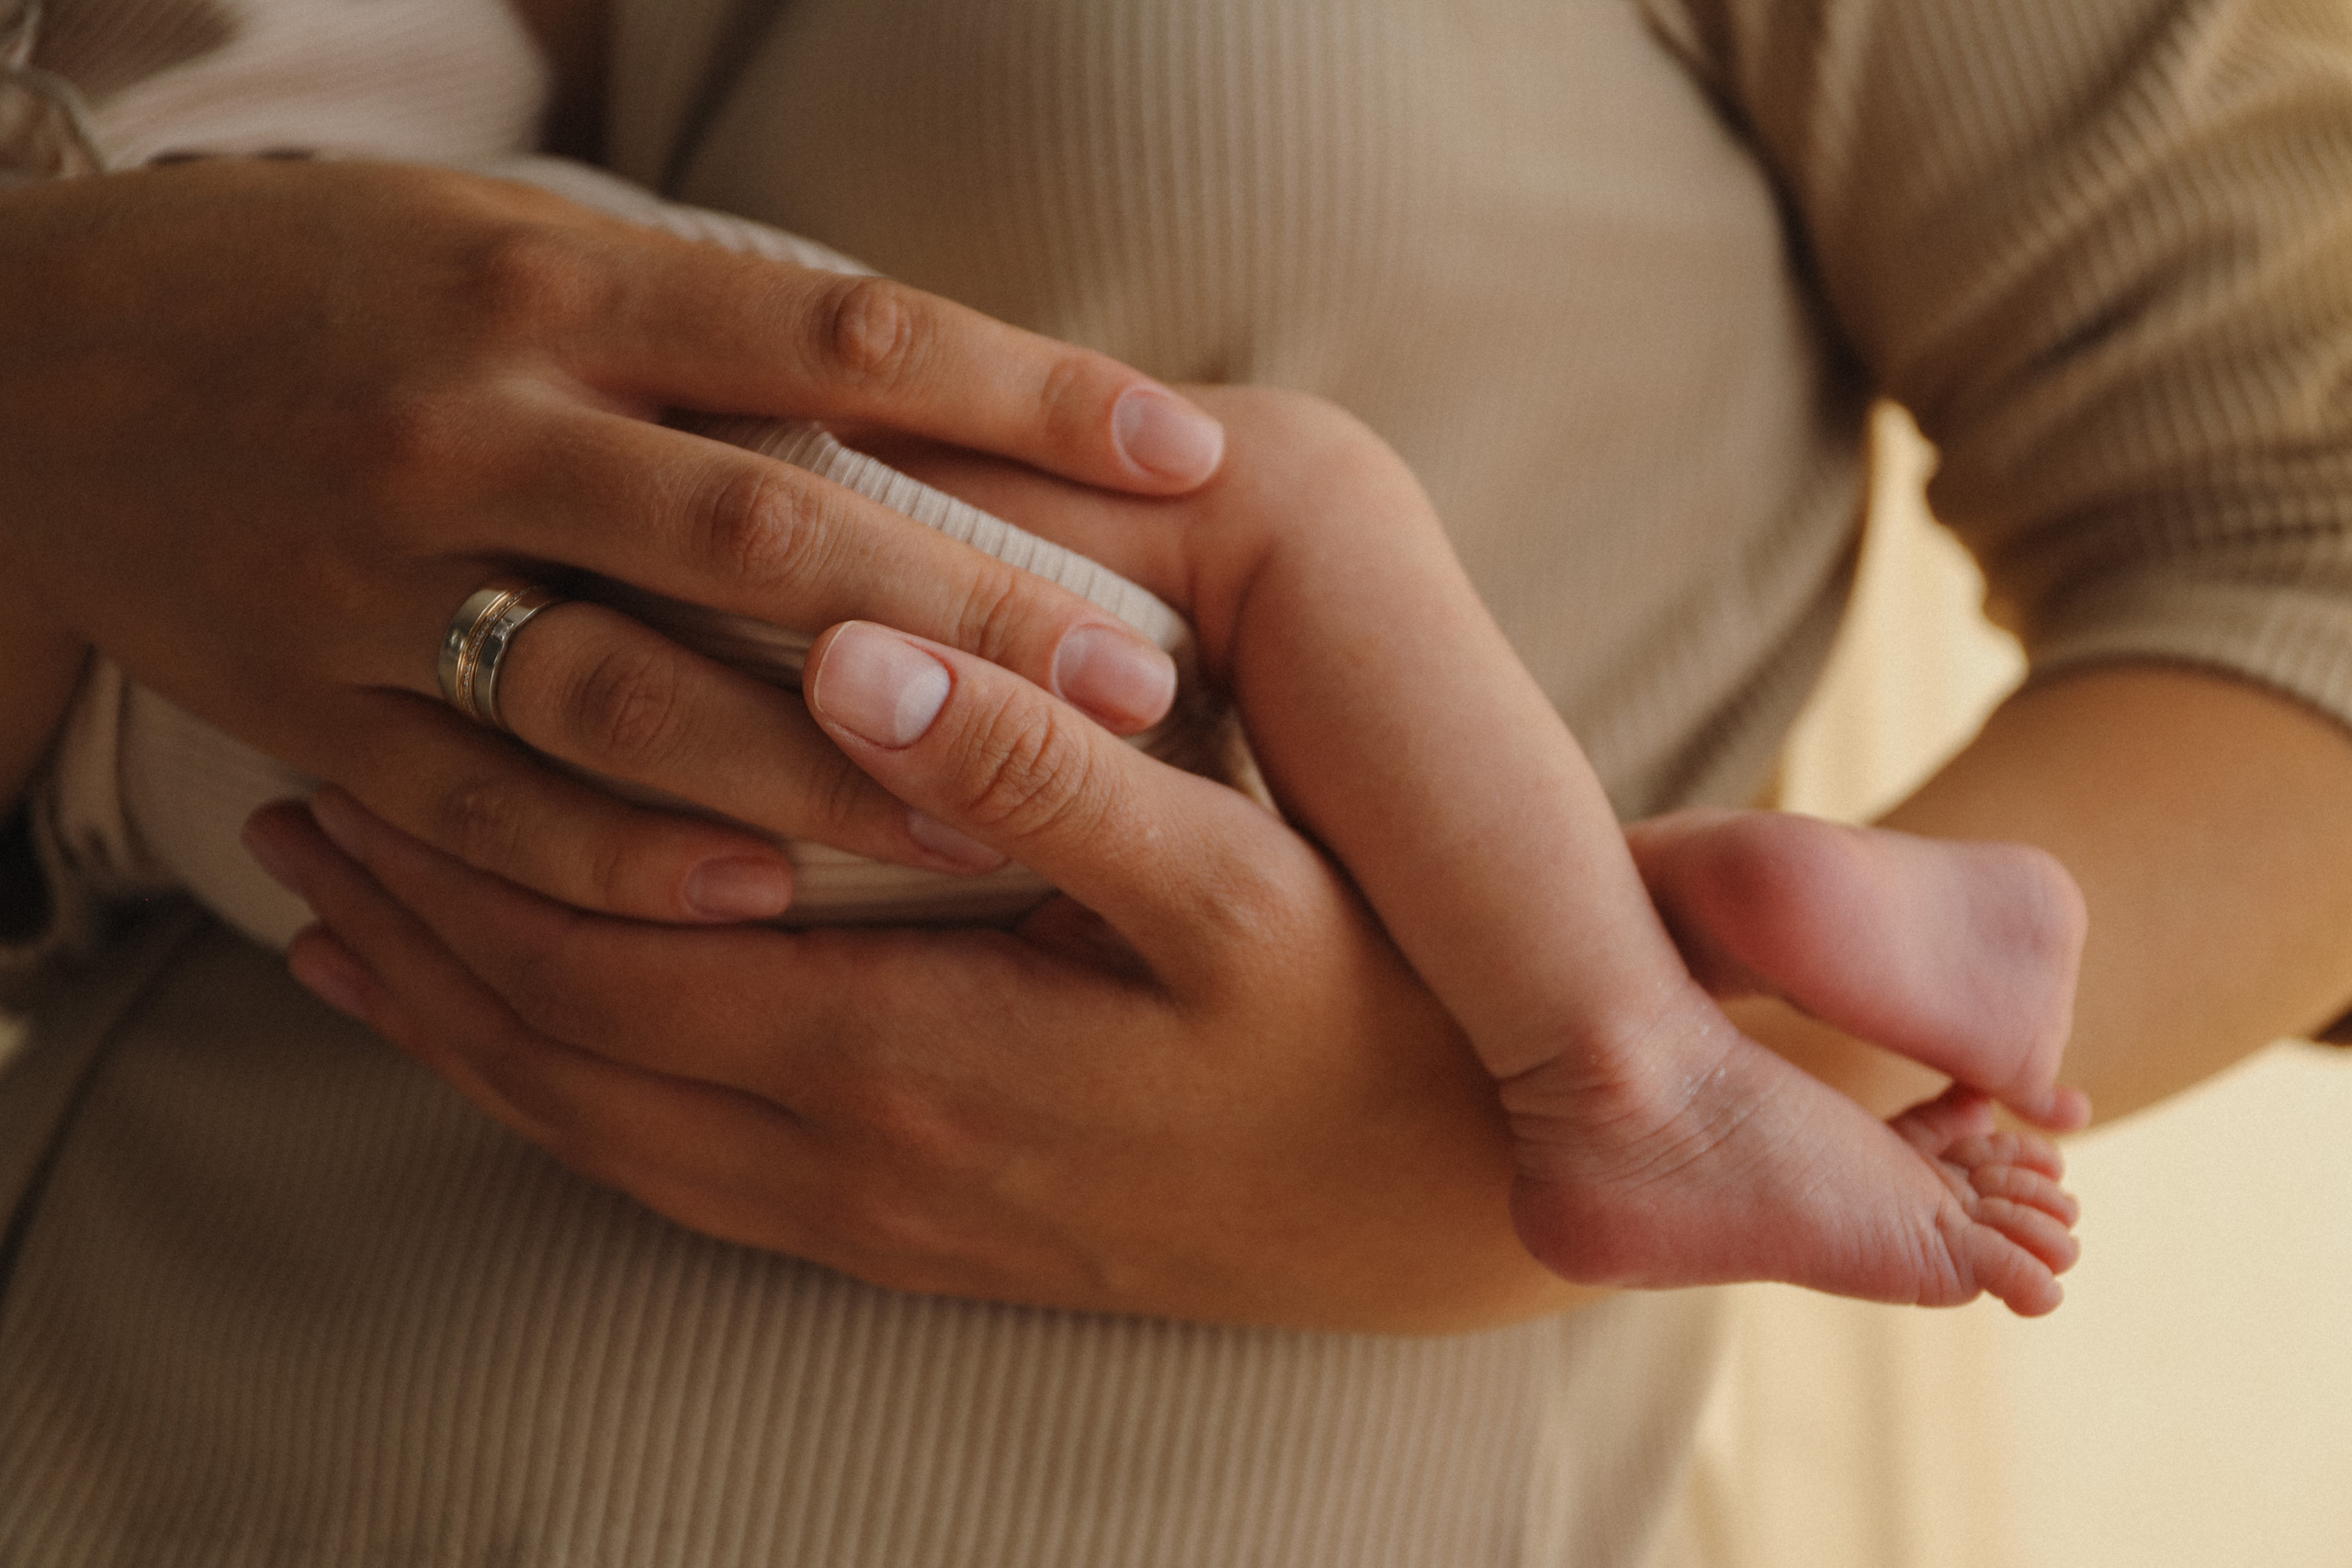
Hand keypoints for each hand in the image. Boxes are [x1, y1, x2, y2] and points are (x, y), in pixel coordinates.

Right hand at [0, 157, 1221, 920]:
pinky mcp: (308, 699)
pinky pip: (484, 805)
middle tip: (1143, 688)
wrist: (42, 353)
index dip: (1028, 394)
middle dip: (969, 615)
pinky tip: (761, 896)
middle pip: (762, 531)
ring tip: (985, 827)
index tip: (1185, 453)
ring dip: (820, 767)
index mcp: (552, 281)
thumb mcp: (521, 240)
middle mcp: (474, 422)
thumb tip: (957, 393)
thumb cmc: (343, 282)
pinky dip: (621, 861)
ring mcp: (378, 573)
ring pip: (629, 691)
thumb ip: (715, 319)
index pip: (838, 336)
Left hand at [242, 622, 1598, 1331]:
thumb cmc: (1370, 1034)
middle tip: (293, 843)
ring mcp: (890, 1212)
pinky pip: (692, 1186)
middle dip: (419, 950)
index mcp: (909, 1055)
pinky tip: (553, 1072)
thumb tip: (849, 660)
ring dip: (473, 1039)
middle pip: (568, 1059)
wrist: (1464, 1209)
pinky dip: (579, 1116)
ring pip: (612, 1134)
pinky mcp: (932, 1233)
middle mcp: (863, 1156)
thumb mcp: (1240, 893)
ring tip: (358, 955)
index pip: (610, 971)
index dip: (460, 883)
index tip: (344, 780)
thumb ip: (1041, 778)